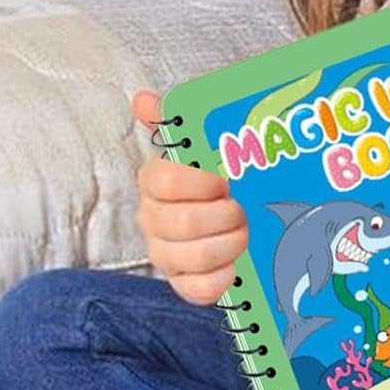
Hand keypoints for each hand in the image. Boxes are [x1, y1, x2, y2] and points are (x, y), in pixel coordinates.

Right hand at [132, 87, 248, 306]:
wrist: (225, 217)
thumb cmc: (212, 179)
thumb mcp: (198, 147)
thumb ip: (172, 121)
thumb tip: (142, 98)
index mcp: (154, 183)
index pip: (163, 181)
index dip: (199, 183)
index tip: (224, 181)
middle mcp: (153, 220)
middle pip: (183, 222)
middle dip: (225, 216)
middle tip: (244, 209)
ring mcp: (166, 254)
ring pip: (194, 257)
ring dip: (230, 244)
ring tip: (246, 234)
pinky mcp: (183, 283)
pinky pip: (196, 291)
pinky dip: (221, 280)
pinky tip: (236, 267)